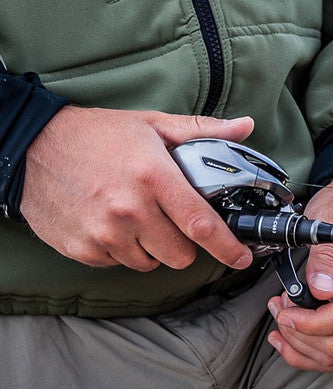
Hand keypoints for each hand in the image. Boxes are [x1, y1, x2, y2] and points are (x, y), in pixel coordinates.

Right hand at [21, 106, 255, 271]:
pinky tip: (112, 223)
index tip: (242, 258)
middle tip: (172, 220)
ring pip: (150, 262)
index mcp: (154, 177)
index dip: (227, 247)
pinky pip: (119, 263)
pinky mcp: (82, 249)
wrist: (32, 147)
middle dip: (185, 244)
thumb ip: (202, 131)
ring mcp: (103, 233)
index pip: (200, 223)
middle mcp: (130, 210)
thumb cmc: (99, 134)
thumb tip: (244, 127)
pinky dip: (123, 250)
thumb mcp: (153, 124)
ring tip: (138, 216)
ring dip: (152, 247)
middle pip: (180, 254)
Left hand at [267, 172, 332, 371]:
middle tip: (279, 307)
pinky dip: (307, 349)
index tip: (286, 313)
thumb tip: (321, 289)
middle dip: (300, 332)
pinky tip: (287, 336)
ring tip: (281, 315)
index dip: (312, 323)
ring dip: (300, 342)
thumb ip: (326, 256)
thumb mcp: (331, 218)